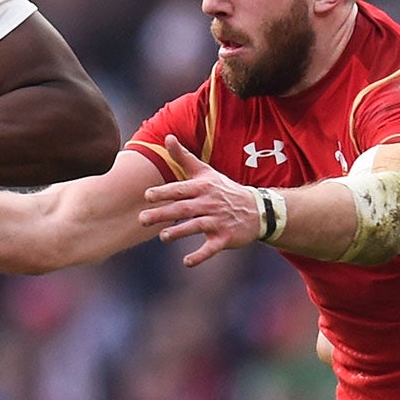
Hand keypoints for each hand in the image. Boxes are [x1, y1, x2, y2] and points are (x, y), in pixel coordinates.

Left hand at [139, 137, 263, 266]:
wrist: (256, 209)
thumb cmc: (224, 190)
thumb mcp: (205, 172)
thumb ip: (184, 157)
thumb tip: (168, 137)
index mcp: (202, 187)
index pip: (180, 189)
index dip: (164, 192)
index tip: (147, 196)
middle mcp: (209, 203)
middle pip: (183, 208)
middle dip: (163, 214)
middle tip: (142, 219)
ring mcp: (218, 221)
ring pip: (196, 227)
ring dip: (179, 232)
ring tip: (163, 236)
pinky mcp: (225, 238)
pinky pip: (211, 248)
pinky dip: (200, 255)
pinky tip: (186, 262)